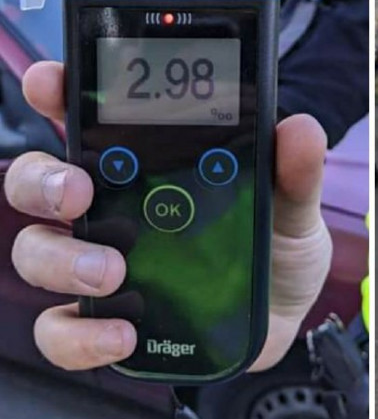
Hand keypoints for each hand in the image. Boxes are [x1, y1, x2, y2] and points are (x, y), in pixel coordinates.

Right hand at [5, 61, 331, 372]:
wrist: (285, 318)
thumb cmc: (278, 250)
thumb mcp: (294, 209)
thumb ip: (295, 174)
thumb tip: (299, 128)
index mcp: (153, 166)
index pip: (91, 119)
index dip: (58, 93)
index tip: (51, 83)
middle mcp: (116, 208)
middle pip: (40, 181)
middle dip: (43, 180)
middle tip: (79, 191)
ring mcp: (103, 265)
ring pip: (37, 251)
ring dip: (62, 258)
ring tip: (113, 271)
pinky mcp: (107, 322)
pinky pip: (61, 331)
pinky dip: (79, 335)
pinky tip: (122, 332)